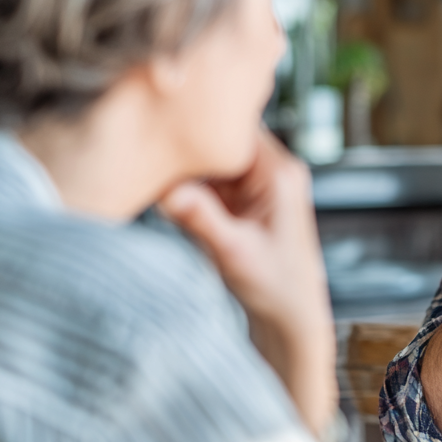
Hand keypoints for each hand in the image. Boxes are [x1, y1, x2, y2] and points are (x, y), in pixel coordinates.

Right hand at [159, 130, 337, 438]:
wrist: (293, 318)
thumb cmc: (275, 288)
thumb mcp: (233, 253)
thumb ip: (200, 218)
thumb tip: (166, 191)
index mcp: (279, 173)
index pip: (235, 126)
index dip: (200, 124)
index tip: (160, 125)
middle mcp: (273, 170)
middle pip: (222, 138)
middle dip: (188, 146)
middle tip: (149, 151)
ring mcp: (259, 184)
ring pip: (212, 159)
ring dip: (185, 168)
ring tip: (152, 173)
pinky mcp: (246, 199)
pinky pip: (211, 179)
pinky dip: (189, 186)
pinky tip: (167, 197)